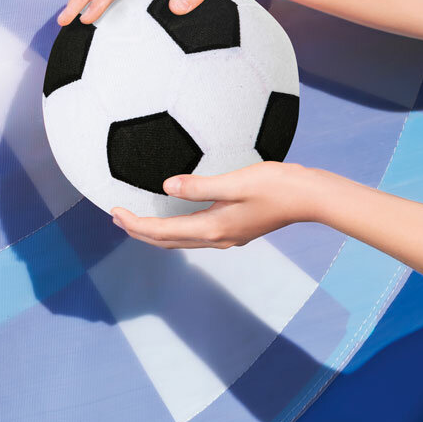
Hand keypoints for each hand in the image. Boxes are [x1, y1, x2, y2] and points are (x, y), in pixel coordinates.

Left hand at [110, 161, 315, 249]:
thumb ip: (200, 185)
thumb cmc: (277, 186)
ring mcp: (228, 236)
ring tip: (138, 219)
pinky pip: (195, 234)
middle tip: (116, 216)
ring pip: (180, 239)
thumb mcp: (236, 181)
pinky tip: (177, 215)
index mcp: (212, 228)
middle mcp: (217, 238)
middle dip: (139, 231)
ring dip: (156, 231)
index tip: (113, 211)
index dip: (134, 223)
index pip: (161, 231)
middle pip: (167, 240)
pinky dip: (176, 227)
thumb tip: (167, 186)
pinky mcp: (237, 229)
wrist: (309, 197)